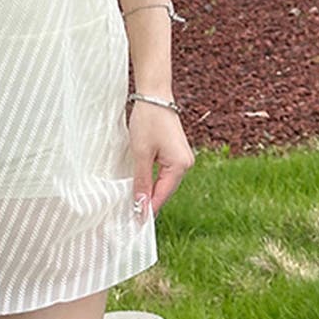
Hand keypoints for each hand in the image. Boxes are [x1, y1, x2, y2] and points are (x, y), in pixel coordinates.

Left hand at [128, 100, 194, 220]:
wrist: (154, 95)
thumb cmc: (147, 121)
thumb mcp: (141, 153)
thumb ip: (141, 180)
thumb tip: (140, 205)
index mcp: (180, 165)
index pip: (162, 194)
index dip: (149, 208)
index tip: (136, 223)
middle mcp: (186, 163)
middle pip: (165, 189)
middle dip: (149, 200)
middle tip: (132, 214)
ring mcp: (182, 157)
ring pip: (164, 180)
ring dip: (150, 189)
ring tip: (135, 202)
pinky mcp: (175, 151)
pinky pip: (164, 171)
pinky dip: (153, 178)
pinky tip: (142, 184)